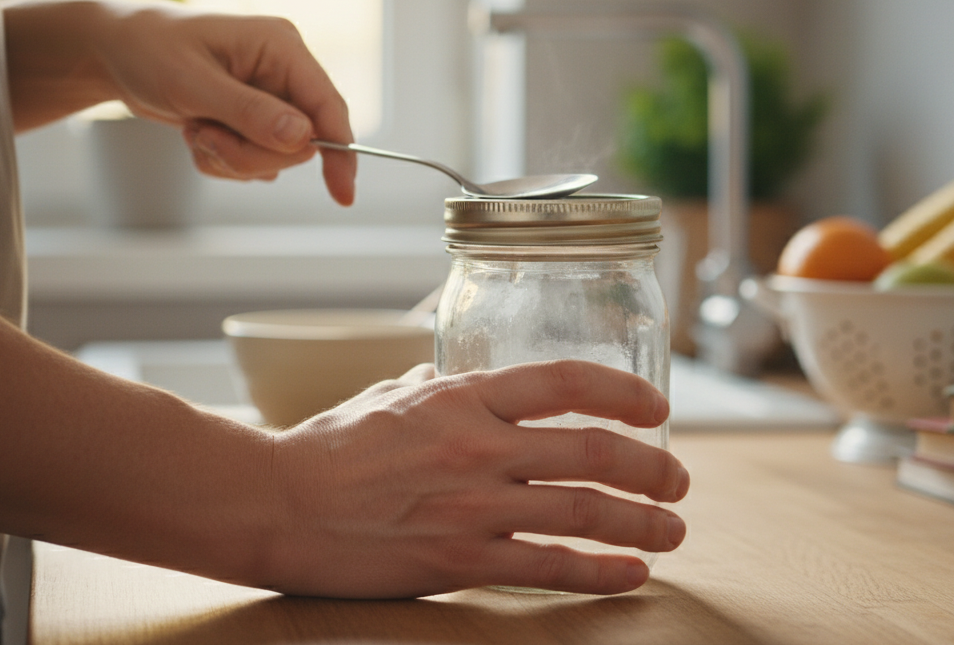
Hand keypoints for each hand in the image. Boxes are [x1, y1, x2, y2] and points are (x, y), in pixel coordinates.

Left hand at [95, 0, 355, 203]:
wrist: (114, 53)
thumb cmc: (149, 52)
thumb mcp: (193, 84)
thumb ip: (250, 113)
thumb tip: (303, 139)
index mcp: (281, 47)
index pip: (328, 105)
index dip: (341, 152)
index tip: (343, 194)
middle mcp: (284, 71)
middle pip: (301, 143)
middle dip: (251, 153)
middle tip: (205, 138)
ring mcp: (271, 97)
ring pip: (276, 158)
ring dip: (232, 158)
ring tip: (194, 130)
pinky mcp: (255, 118)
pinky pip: (255, 161)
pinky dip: (223, 159)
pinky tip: (197, 134)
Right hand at [260, 361, 688, 597]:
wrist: (275, 503)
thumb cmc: (328, 445)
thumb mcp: (391, 394)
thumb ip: (443, 387)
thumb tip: (474, 384)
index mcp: (463, 396)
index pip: (566, 381)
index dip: (624, 392)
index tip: (657, 407)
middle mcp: (477, 446)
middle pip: (592, 452)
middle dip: (651, 468)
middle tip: (678, 480)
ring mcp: (471, 506)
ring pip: (583, 511)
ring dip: (642, 522)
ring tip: (674, 529)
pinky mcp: (457, 561)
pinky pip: (547, 566)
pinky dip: (600, 571)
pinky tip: (633, 573)